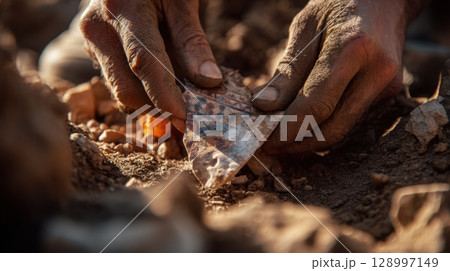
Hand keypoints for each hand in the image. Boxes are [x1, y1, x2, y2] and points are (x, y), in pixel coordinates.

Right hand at [79, 0, 221, 130]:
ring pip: (122, 91)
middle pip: (127, 88)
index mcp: (122, 9)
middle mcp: (98, 29)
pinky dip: (143, 91)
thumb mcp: (182, 2)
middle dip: (159, 108)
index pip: (144, 62)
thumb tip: (209, 82)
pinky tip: (164, 87)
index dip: (166, 96)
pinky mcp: (94, 52)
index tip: (186, 118)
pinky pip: (119, 82)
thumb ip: (193, 41)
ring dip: (152, 102)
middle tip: (190, 118)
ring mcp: (91, 43)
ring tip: (180, 101)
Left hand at [253, 0, 421, 154]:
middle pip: (332, 128)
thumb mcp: (305, 27)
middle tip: (269, 146)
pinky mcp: (389, 94)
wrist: (385, 0)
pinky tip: (303, 127)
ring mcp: (388, 87)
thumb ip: (287, 70)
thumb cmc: (339, 5)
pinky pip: (351, 121)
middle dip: (296, 144)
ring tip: (281, 140)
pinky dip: (325, 128)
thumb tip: (263, 107)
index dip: (286, 129)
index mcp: (353, 49)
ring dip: (310, 142)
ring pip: (343, 131)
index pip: (315, 105)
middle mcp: (377, 72)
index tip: (262, 138)